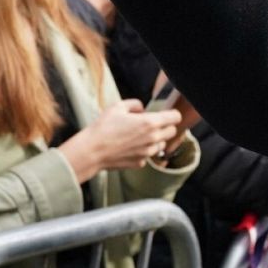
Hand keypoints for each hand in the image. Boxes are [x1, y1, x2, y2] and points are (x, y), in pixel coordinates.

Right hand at [60, 99, 182, 181]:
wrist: (92, 151)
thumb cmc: (103, 128)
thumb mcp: (118, 107)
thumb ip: (135, 104)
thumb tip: (142, 109)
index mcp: (150, 123)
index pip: (176, 117)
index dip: (172, 114)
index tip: (166, 114)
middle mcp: (153, 139)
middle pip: (172, 132)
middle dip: (165, 126)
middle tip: (152, 124)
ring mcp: (147, 153)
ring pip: (161, 145)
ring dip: (155, 140)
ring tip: (138, 136)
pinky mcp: (140, 163)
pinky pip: (148, 155)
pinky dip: (143, 151)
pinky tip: (130, 147)